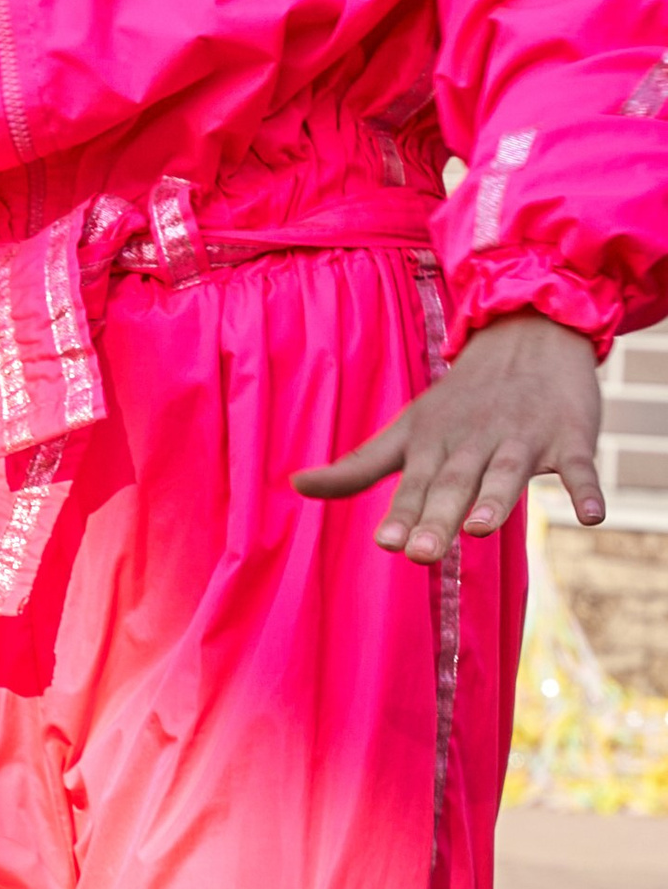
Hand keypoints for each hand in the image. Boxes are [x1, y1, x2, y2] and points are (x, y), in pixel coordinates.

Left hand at [293, 310, 603, 560]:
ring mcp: (522, 439)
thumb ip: (356, 466)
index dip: (401, 514)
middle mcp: (474, 444)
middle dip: (438, 517)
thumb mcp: (406, 430)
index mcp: (434, 446)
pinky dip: (587, 488)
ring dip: (497, 499)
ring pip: (508, 473)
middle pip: (454, 484)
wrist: (531, 334)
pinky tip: (592, 517)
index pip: (414, 486)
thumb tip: (296, 484)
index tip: (387, 544)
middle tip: (423, 554)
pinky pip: (579, 465)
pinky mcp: (568, 436)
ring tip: (483, 529)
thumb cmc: (460, 400)